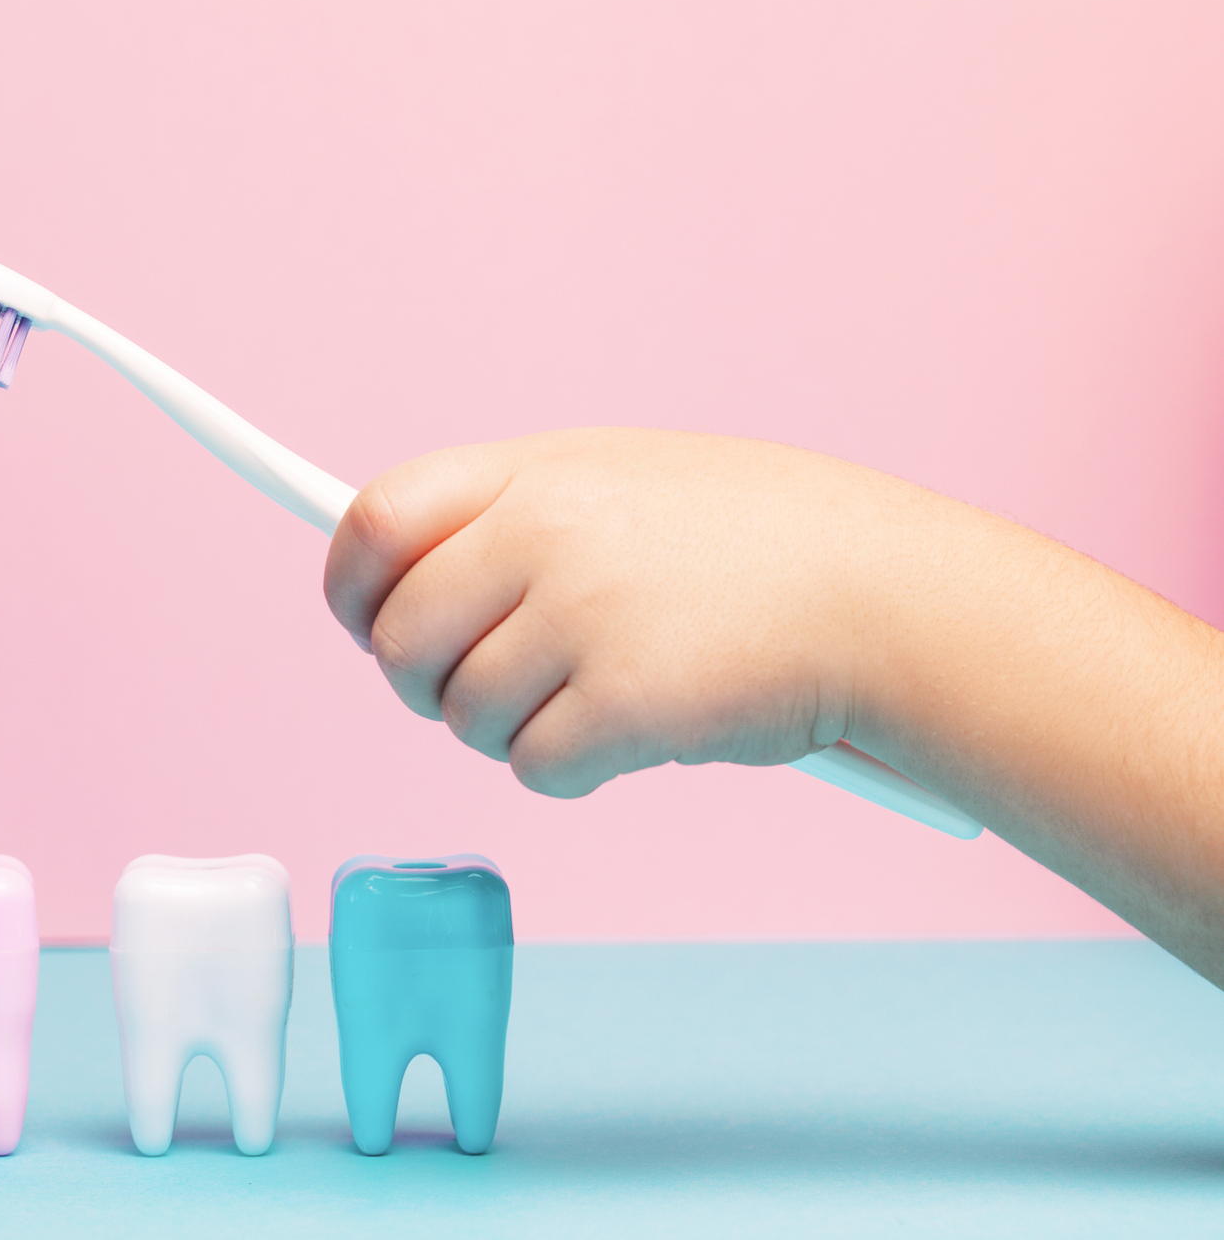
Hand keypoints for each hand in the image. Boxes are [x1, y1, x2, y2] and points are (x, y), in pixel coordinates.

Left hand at [323, 427, 940, 796]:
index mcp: (538, 471)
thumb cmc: (762, 544)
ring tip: (595, 697)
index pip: (376, 519)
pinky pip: (534, 767)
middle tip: (496, 685)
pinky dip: (574, 769)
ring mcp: (582, 617)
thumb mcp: (626, 481)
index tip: (362, 617)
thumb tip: (404, 577)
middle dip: (430, 682)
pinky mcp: (623, 704)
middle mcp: (545, 534)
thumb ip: (516, 517)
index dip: (350, 584)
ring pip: (463, 716)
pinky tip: (637, 732)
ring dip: (513, 730)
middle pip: (400, 641)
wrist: (887, 597)